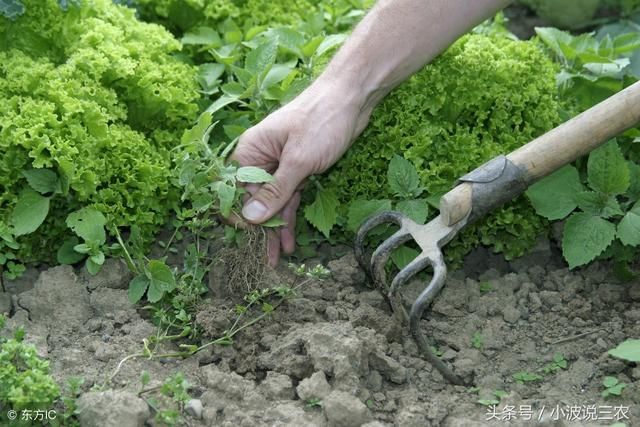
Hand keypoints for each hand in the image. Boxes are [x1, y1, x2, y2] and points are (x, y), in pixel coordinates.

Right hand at [231, 79, 370, 265]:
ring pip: (273, 203)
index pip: (234, 189)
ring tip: (277, 259)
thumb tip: (250, 218)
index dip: (239, 215)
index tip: (249, 238)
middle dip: (260, 230)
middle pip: (254, 200)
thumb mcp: (298, 160)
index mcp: (251, 151)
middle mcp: (261, 159)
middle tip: (266, 260)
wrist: (352, 98)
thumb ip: (274, 191)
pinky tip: (291, 241)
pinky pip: (289, 198)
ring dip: (276, 230)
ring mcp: (280, 165)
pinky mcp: (299, 169)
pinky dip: (290, 217)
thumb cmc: (321, 121)